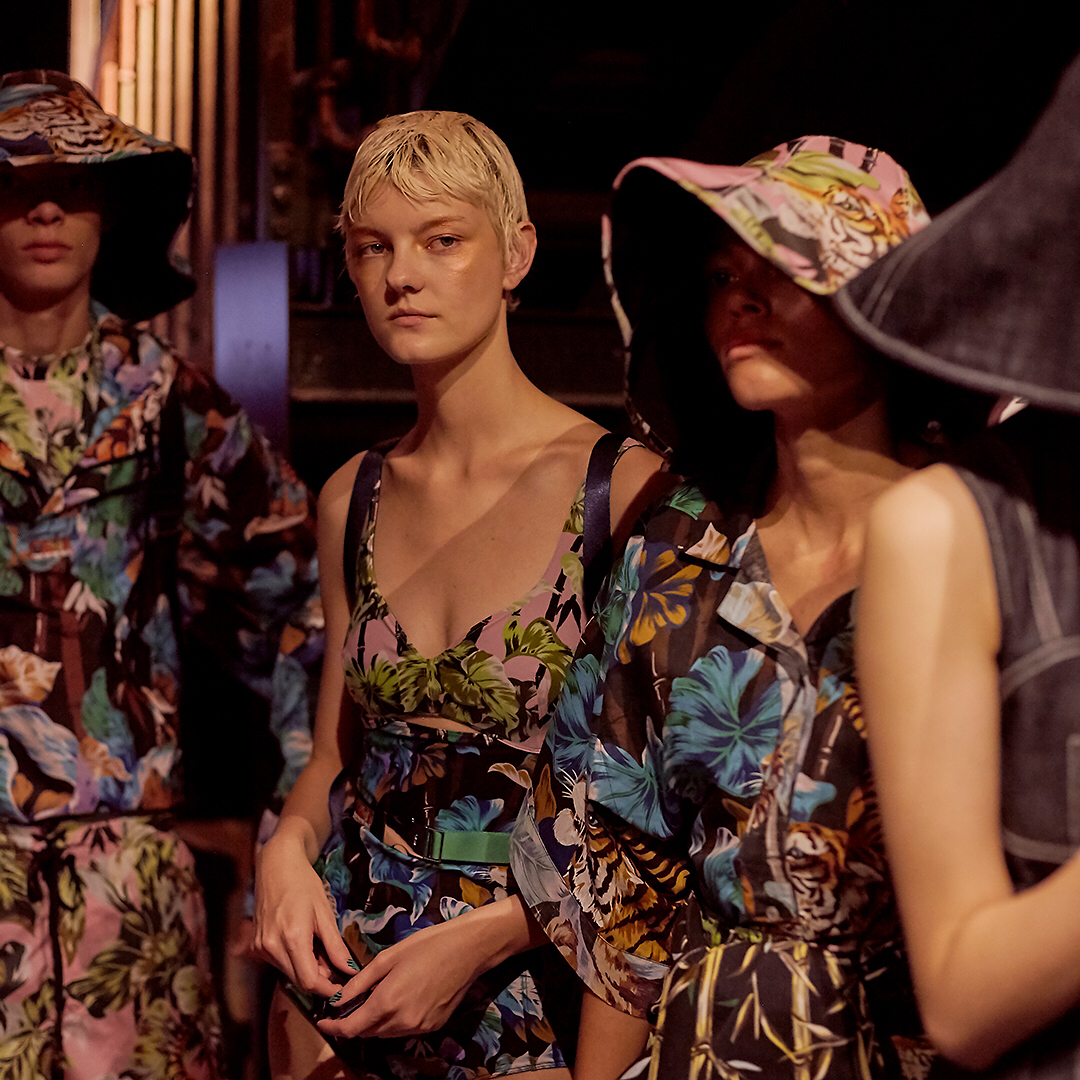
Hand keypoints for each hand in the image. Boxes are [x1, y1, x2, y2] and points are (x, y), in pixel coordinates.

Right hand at [251, 826, 353, 999]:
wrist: (276, 865)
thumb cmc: (304, 883)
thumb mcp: (325, 912)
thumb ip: (336, 946)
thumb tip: (350, 970)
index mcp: (292, 938)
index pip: (309, 981)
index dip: (328, 990)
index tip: (343, 989)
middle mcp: (272, 947)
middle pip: (299, 981)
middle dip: (320, 978)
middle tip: (335, 963)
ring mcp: (261, 947)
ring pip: (289, 973)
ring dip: (307, 968)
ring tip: (319, 947)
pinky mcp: (256, 946)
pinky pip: (279, 963)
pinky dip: (294, 960)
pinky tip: (303, 943)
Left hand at [315, 914, 489, 1039]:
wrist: (467, 950)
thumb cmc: (426, 946)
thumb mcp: (388, 957)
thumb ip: (360, 982)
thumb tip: (338, 999)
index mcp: (387, 1002)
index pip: (351, 1028)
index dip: (333, 1028)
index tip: (323, 1022)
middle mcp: (402, 1021)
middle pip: (367, 1033)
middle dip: (354, 1022)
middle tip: (349, 1004)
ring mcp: (419, 1027)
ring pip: (385, 1033)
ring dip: (374, 1022)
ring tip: (374, 999)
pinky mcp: (433, 1027)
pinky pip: (404, 1030)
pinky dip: (394, 1021)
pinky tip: (399, 1000)